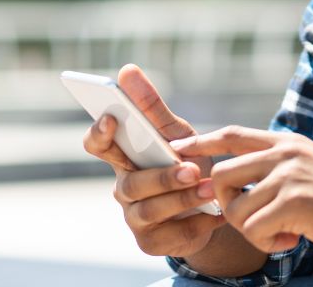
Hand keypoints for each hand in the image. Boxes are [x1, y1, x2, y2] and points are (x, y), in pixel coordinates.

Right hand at [81, 64, 224, 256]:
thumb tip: (126, 69)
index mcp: (124, 157)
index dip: (99, 133)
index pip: (97, 144)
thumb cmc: (186, 162)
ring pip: (149, 210)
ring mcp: (134, 217)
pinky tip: (215, 212)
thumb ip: (152, 107)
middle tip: (192, 170)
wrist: (212, 207)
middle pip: (130, 183)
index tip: (112, 119)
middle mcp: (123, 187)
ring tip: (210, 189)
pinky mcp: (151, 242)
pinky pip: (170, 234)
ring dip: (183, 198)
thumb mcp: (176, 133)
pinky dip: (196, 222)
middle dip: (162, 177)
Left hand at [172, 127, 312, 255]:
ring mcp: (289, 175)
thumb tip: (240, 178)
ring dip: (251, 230)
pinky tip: (291, 240)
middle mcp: (284, 153)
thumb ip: (279, 166)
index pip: (232, 134)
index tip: (178, 147)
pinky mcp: (295, 202)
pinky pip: (253, 228)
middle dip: (226, 206)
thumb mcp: (311, 166)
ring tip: (282, 232)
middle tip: (254, 220)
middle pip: (220, 174)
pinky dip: (267, 242)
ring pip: (234, 208)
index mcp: (286, 142)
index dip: (201, 142)